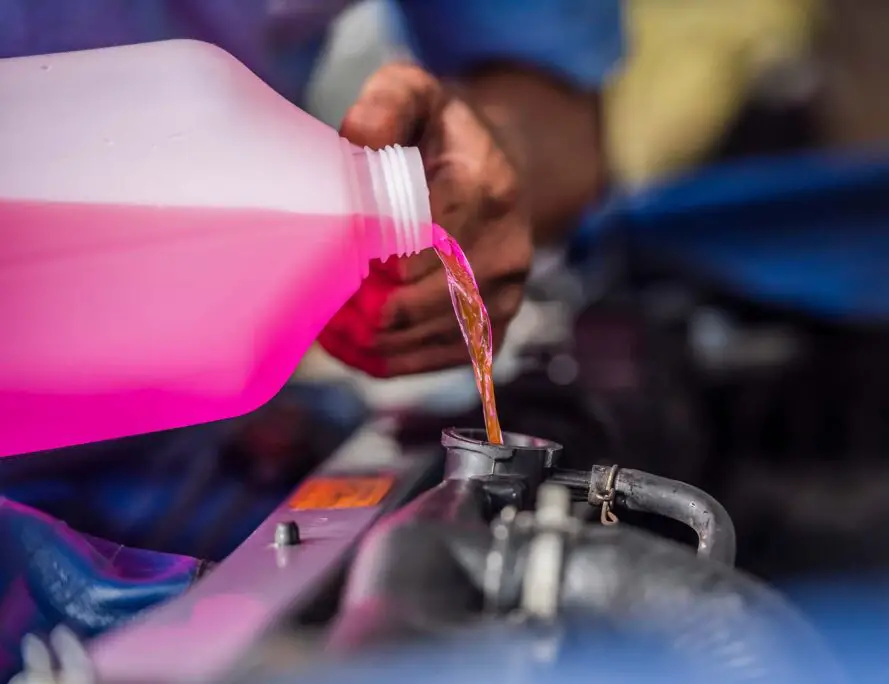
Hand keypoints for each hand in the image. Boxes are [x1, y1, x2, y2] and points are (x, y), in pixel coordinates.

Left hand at [318, 63, 531, 377]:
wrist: (498, 171)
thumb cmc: (440, 134)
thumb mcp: (414, 95)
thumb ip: (384, 107)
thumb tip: (354, 144)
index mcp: (488, 187)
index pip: (426, 237)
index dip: (375, 256)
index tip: (334, 257)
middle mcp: (508, 247)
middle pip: (425, 298)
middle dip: (366, 306)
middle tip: (318, 301)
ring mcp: (507, 294)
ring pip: (429, 338)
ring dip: (372, 340)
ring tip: (328, 325)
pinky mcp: (497, 327)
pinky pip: (439, 360)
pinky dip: (392, 360)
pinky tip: (354, 345)